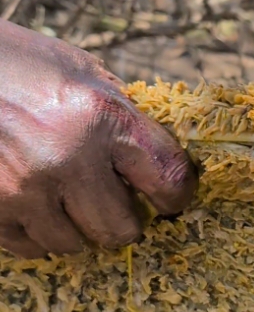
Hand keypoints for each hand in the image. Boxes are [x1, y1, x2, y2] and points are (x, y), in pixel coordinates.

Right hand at [0, 21, 196, 257]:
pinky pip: (31, 248)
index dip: (176, 195)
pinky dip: (36, 232)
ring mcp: (25, 189)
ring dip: (74, 226)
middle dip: (121, 218)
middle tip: (111, 201)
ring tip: (63, 196)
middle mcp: (67, 158)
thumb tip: (156, 163)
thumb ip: (120, 116)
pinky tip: (32, 202)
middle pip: (120, 228)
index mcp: (102, 117)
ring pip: (73, 244)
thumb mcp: (81, 72)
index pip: (169, 179)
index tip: (170, 199)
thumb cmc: (18, 63)